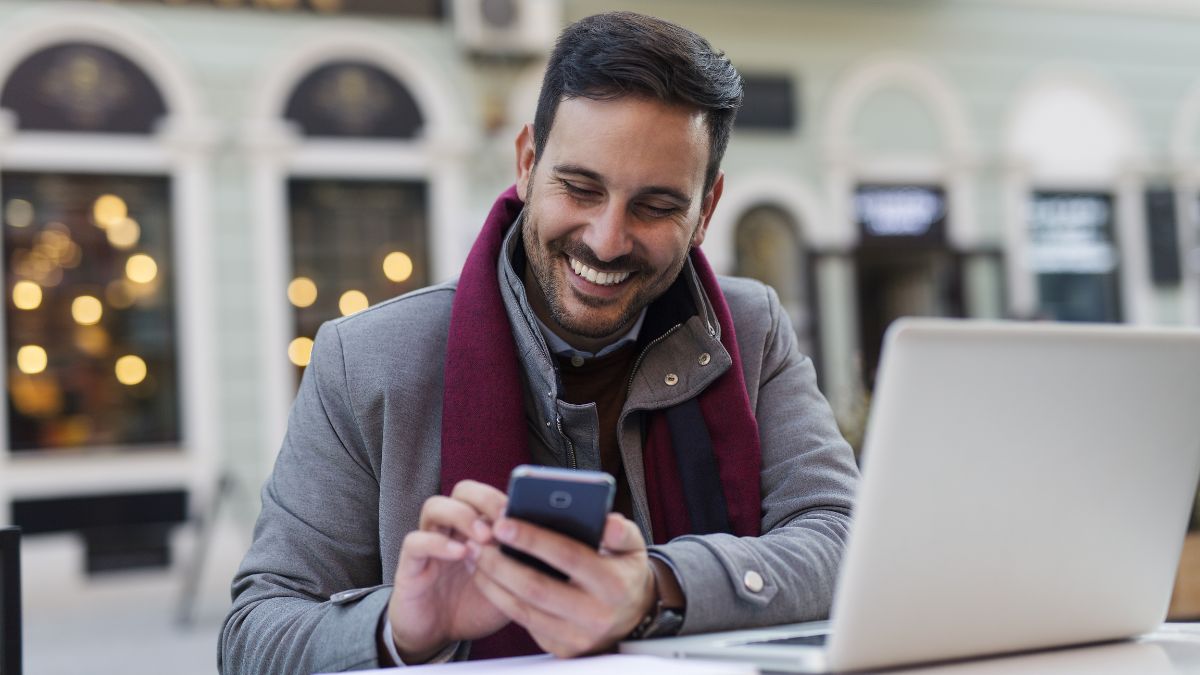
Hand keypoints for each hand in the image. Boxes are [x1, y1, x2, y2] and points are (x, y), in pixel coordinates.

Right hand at [387, 480, 510, 662]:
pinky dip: (438, 543)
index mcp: (478, 528)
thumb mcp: (510, 586)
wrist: (438, 636)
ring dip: (462, 515)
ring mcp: (429, 542)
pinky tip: (461, 554)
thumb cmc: (475, 606)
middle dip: (485, 497)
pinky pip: (416, 542)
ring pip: (435, 506)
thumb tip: (559, 549)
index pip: (489, 494)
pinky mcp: (410, 564)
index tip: (528, 508)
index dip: (507, 496)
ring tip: (484, 535)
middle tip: (506, 516)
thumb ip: (526, 566)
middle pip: (462, 490)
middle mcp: (452, 529)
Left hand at [469, 512, 655, 656]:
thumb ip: (621, 531)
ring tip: (475, 553)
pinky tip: (486, 576)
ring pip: (522, 609)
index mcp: (614, 584)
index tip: (503, 523)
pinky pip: (522, 622)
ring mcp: (575, 637)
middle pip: (536, 588)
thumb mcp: (633, 548)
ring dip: (492, 581)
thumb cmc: (624, 573)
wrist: (632, 619)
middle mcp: (595, 615)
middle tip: (479, 539)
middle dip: (501, 562)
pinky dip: (499, 598)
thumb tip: (607, 522)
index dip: (533, 540)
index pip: (568, 557)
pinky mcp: (559, 648)